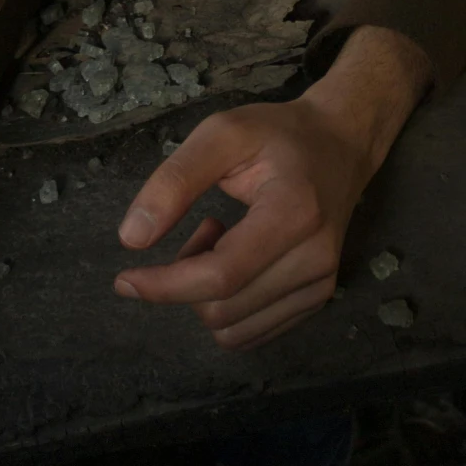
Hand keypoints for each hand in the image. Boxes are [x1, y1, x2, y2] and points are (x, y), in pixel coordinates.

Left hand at [112, 26, 430, 351]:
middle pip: (222, 309)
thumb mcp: (221, 133)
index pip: (221, 276)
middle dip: (187, 279)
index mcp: (294, 213)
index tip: (125, 280)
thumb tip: (131, 239)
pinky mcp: (318, 299)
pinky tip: (239, 261)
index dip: (166, 285)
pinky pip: (251, 333)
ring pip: (232, 330)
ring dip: (206, 295)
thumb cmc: (278, 134)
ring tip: (222, 241)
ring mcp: (322, 284)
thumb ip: (174, 181)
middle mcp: (315, 258)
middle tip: (200, 227)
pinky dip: (227, 306)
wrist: (341, 144)